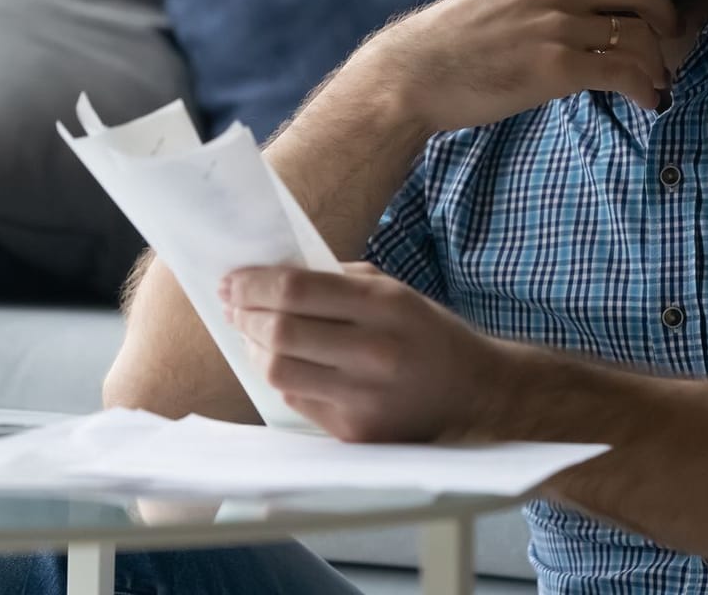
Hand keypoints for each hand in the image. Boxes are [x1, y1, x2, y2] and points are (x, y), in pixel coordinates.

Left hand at [220, 263, 513, 442]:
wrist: (476, 394)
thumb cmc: (429, 334)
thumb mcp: (395, 292)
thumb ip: (338, 281)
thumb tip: (274, 276)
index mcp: (384, 307)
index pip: (297, 290)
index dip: (254, 284)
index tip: (231, 280)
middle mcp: (373, 353)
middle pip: (280, 332)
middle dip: (244, 315)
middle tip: (233, 305)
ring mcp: (363, 398)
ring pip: (279, 371)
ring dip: (254, 348)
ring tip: (252, 333)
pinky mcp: (355, 432)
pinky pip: (297, 400)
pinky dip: (282, 377)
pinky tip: (284, 362)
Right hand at [354, 0, 700, 131]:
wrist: (418, 73)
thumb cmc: (456, 33)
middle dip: (667, 16)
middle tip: (670, 35)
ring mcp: (557, 24)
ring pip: (639, 36)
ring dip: (658, 63)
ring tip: (656, 80)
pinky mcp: (557, 67)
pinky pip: (625, 73)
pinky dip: (646, 89)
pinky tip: (647, 101)